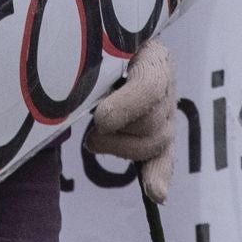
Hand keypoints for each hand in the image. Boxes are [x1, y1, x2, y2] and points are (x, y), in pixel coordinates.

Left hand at [85, 39, 178, 202]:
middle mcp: (167, 83)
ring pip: (154, 144)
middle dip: (118, 132)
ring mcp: (167, 111)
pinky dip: (159, 176)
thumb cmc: (93, 48)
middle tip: (92, 125)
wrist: (102, 51)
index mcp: (153, 55)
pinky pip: (164, 158)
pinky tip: (156, 194)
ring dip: (120, 148)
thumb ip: (88, 65)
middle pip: (152, 123)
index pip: (150, 87)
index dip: (125, 108)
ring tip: (95, 137)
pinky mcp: (161, 134)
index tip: (100, 119)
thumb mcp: (94, 48)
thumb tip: (74, 86)